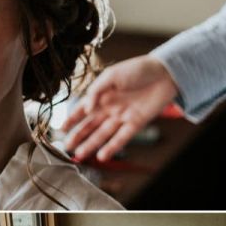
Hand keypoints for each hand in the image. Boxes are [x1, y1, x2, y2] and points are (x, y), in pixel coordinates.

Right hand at [63, 56, 177, 161]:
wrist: (165, 73)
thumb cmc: (137, 69)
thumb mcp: (111, 75)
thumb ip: (96, 91)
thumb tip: (86, 109)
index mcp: (102, 94)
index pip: (83, 109)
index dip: (72, 119)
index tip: (61, 129)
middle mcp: (110, 107)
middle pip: (91, 125)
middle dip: (78, 136)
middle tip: (67, 147)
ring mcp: (122, 117)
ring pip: (103, 134)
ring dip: (91, 145)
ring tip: (80, 156)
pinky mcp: (136, 124)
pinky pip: (121, 138)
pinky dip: (112, 147)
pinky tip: (102, 156)